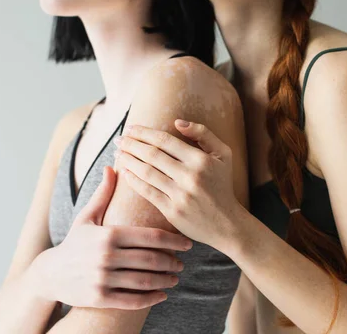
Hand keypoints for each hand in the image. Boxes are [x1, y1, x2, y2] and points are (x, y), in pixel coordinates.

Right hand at [31, 166, 192, 309]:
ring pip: (144, 281)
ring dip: (165, 281)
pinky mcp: (99, 298)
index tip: (187, 244)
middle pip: (151, 259)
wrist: (49, 273)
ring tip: (175, 278)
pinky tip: (162, 295)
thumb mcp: (87, 216)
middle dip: (171, 262)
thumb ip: (103, 194)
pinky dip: (151, 299)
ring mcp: (102, 278)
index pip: (150, 237)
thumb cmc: (75, 242)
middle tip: (182, 263)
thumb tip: (113, 166)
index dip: (173, 241)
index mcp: (108, 234)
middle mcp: (106, 256)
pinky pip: (132, 301)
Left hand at [113, 120, 245, 252]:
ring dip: (129, 160)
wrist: (227, 224)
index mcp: (201, 160)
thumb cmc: (222, 185)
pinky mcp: (172, 211)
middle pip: (152, 154)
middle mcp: (190, 176)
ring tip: (118, 153)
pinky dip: (133, 181)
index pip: (165, 140)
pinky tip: (124, 172)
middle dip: (132, 144)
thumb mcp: (223, 155)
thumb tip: (177, 122)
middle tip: (119, 139)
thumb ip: (203, 134)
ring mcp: (180, 195)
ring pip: (147, 172)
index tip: (131, 128)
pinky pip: (148, 192)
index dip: (144, 132)